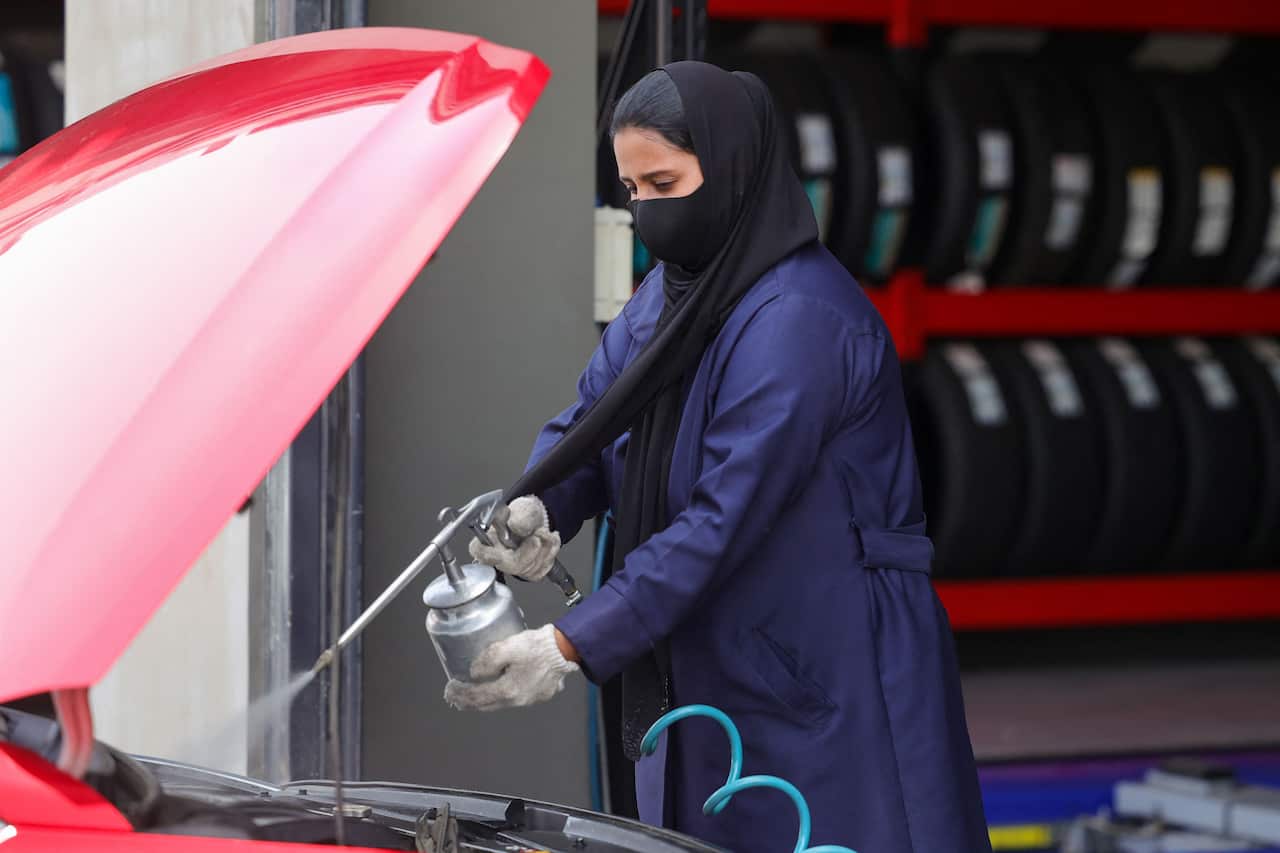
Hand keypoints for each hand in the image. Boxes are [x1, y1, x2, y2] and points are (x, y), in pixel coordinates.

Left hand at [444, 625, 578, 711]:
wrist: (565, 649)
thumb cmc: (538, 646)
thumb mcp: (506, 647)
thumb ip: (487, 660)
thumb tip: (475, 673)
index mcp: (508, 690)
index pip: (475, 697)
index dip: (459, 694)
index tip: (449, 689)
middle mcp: (519, 699)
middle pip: (487, 705)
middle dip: (468, 701)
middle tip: (456, 695)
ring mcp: (531, 699)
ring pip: (501, 703)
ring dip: (486, 699)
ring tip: (476, 692)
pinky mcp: (541, 694)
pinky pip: (517, 697)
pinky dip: (503, 694)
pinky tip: (502, 686)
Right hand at [469, 495, 559, 580]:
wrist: (538, 519)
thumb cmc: (524, 513)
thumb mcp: (523, 509)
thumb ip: (519, 517)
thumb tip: (516, 526)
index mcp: (487, 539)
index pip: (479, 551)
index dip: (487, 555)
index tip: (500, 553)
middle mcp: (497, 556)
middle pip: (510, 565)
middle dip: (529, 551)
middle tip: (538, 536)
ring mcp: (513, 566)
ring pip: (529, 569)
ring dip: (544, 548)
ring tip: (545, 532)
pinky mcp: (528, 572)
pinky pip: (541, 570)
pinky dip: (550, 553)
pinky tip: (549, 541)